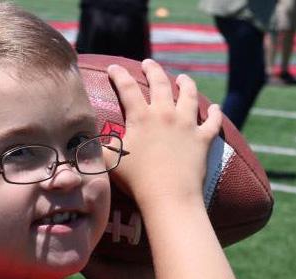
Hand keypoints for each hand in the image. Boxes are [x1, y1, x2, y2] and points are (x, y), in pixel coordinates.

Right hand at [106, 59, 222, 212]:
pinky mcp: (203, 139)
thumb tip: (78, 141)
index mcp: (141, 117)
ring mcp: (187, 125)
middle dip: (153, 70)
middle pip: (160, 84)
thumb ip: (95, 147)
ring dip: (185, 84)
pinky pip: (212, 122)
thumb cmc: (137, 181)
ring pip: (189, 96)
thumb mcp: (109, 161)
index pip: (127, 88)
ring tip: (182, 79)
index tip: (114, 68)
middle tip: (149, 64)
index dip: (119, 75)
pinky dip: (215, 114)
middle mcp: (165, 114)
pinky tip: (216, 108)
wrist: (169, 197)